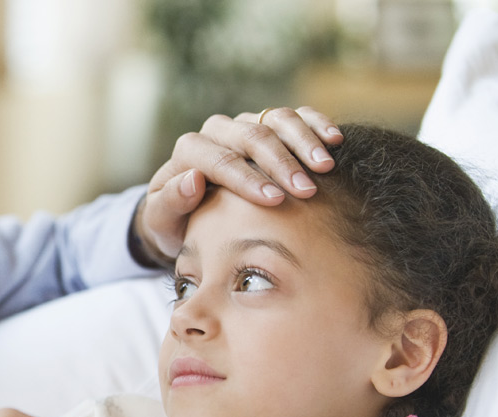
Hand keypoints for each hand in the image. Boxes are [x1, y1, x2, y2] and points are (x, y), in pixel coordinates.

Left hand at [134, 106, 343, 264]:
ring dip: (303, 141)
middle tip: (307, 190)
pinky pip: (294, 115)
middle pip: (251, 137)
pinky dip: (315, 123)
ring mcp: (245, 124)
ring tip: (325, 166)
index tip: (275, 201)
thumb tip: (193, 179)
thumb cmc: (175, 221)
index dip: (248, 179)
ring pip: (275, 119)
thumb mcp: (162, 220)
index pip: (220, 160)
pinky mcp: (268, 124)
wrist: (189, 210)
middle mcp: (217, 131)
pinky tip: (335, 140)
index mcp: (189, 151)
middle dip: (281, 163)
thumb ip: (170, 202)